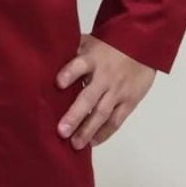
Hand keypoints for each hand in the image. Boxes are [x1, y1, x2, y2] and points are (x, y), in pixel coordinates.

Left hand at [53, 33, 155, 148]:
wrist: (140, 46)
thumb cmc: (107, 46)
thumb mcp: (88, 42)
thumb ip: (71, 51)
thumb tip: (45, 57)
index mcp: (92, 59)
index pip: (79, 65)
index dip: (69, 73)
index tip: (57, 83)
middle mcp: (104, 76)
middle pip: (89, 96)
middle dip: (76, 114)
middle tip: (62, 131)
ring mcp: (118, 91)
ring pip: (102, 113)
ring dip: (88, 130)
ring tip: (75, 144)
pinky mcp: (129, 102)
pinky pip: (116, 120)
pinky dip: (105, 133)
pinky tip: (92, 142)